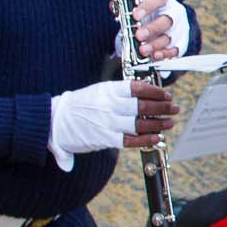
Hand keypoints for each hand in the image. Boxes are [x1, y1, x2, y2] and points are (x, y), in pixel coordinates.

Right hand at [48, 79, 176, 170]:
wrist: (53, 120)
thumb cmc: (78, 105)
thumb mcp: (97, 92)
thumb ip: (119, 93)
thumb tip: (142, 91)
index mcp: (108, 90)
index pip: (137, 88)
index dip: (155, 91)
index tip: (166, 94)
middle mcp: (109, 105)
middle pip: (142, 106)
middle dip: (162, 107)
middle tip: (174, 108)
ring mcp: (108, 122)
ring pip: (140, 123)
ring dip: (158, 123)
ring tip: (170, 122)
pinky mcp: (105, 138)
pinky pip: (131, 139)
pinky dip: (146, 139)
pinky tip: (158, 138)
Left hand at [126, 0, 186, 61]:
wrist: (162, 26)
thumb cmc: (147, 16)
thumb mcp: (139, 9)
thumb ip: (128, 10)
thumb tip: (113, 8)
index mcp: (163, 0)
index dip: (147, 7)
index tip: (135, 16)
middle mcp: (174, 12)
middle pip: (167, 20)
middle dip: (152, 28)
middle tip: (139, 36)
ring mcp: (179, 28)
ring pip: (171, 36)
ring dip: (156, 44)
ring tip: (143, 50)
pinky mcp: (181, 43)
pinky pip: (175, 49)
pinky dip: (165, 53)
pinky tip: (155, 56)